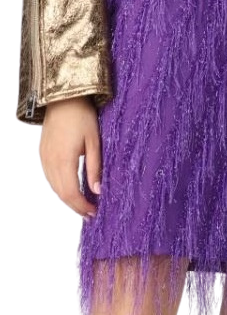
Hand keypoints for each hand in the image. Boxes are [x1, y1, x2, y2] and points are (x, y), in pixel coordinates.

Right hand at [38, 96, 101, 219]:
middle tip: (90, 215)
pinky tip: (69, 191)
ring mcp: (43, 158)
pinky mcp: (42, 154)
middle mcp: (50, 162)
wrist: (62, 99)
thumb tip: (97, 191)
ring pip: (53, 188)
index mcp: (64, 160)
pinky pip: (48, 178)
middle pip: (61, 194)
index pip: (71, 193)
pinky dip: (59, 189)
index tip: (94, 212)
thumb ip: (94, 168)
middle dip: (75, 207)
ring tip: (81, 207)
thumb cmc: (82, 117)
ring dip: (67, 200)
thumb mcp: (94, 141)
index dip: (82, 207)